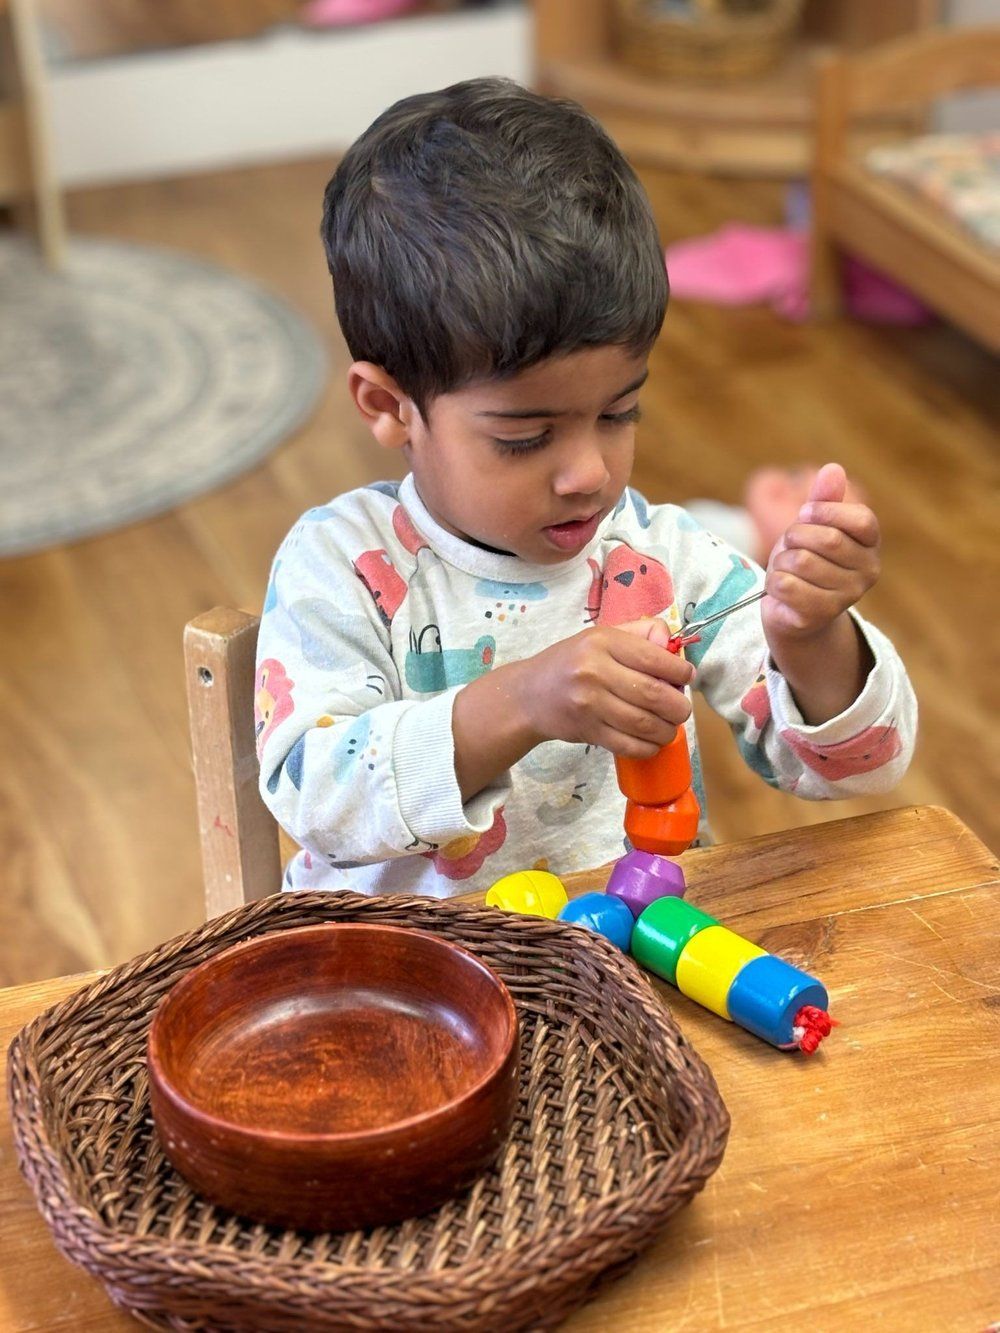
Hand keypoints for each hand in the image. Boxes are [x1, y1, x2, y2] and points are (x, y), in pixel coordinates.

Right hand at [518, 618, 693, 758]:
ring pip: (645, 724)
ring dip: (667, 730)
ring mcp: (590, 704)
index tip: (686, 678)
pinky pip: (629, 745)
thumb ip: (641, 634)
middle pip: (654, 694)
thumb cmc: (571, 662)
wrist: (529, 695)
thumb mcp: (602, 636)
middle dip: (679, 707)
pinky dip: (649, 747)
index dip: (679, 672)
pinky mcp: (588, 732)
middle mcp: (595, 671)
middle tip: (682, 709)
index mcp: (602, 642)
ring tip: (668, 726)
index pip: (653, 658)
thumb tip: (673, 648)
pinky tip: (651, 741)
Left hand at [762, 463, 879, 644]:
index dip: (826, 512)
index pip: (860, 519)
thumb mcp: (812, 526)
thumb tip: (833, 468)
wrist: (792, 610)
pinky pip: (787, 585)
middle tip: (789, 545)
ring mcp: (848, 595)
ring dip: (781, 562)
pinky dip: (773, 582)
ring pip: (801, 562)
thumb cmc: (804, 560)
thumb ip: (823, 499)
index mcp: (871, 545)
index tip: (805, 514)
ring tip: (786, 569)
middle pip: (826, 539)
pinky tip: (780, 588)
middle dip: (795, 537)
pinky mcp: (821, 614)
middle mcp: (868, 571)